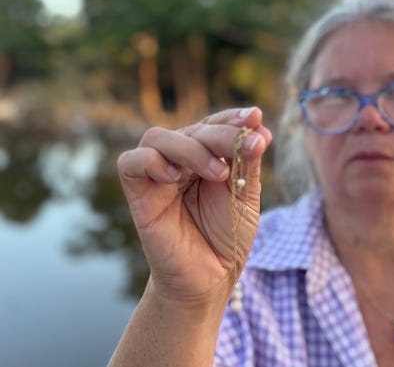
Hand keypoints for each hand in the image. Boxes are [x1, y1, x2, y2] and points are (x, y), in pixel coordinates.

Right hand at [117, 107, 271, 303]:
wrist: (210, 279)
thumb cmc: (228, 236)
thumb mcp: (245, 196)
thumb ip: (248, 163)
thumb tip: (259, 127)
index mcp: (206, 156)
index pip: (213, 123)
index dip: (231, 117)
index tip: (255, 116)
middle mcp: (180, 160)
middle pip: (191, 129)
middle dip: (221, 134)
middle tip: (248, 146)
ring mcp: (157, 175)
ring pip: (158, 137)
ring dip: (191, 148)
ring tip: (218, 173)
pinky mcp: (139, 193)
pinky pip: (131, 163)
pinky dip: (151, 162)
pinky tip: (176, 177)